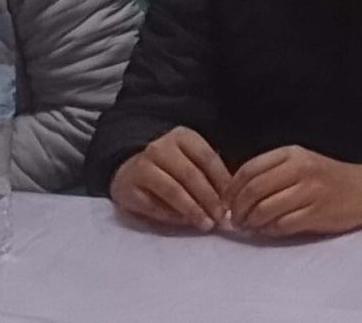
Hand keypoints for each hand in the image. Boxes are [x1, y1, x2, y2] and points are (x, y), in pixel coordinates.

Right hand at [109, 126, 232, 231]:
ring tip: (205, 223)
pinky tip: (184, 222)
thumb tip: (230, 203)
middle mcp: (160, 148)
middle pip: (190, 174)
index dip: (222, 181)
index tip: (232, 201)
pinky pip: (154, 205)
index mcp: (182, 137)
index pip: (207, 158)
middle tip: (220, 217)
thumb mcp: (192, 161)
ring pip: (172, 190)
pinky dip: (171, 216)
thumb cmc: (171, 168)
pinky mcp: (128, 188)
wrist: (130, 171)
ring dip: (192, 210)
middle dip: (209, 199)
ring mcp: (142, 167)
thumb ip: (210, 177)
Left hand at [225, 145, 361, 237]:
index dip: (231, 189)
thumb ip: (271, 172)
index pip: (249, 169)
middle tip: (235, 220)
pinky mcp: (317, 213)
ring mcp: (310, 191)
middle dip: (237, 209)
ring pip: (265, 209)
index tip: (225, 203)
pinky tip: (269, 230)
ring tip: (250, 226)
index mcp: (292, 154)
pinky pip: (282, 225)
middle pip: (253, 190)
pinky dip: (269, 230)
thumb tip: (234, 194)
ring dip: (251, 222)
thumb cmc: (328, 178)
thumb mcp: (301, 163)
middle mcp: (300, 169)